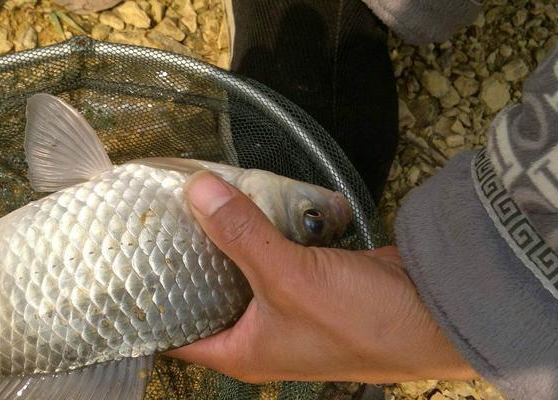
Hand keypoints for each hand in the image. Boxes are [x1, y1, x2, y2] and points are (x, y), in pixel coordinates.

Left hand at [166, 171, 476, 383]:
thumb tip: (195, 191)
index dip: (146, 306)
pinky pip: (272, 255)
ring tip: (190, 204)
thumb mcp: (289, 278)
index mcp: (241, 352)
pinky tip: (244, 202)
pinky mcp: (310, 282)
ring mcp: (285, 308)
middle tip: (154, 222)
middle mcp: (258, 334)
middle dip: (183, 261)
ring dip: (224, 241)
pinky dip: (260, 233)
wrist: (436, 314)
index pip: (175, 335)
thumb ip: (240, 234)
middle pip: (205, 296)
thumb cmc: (361, 322)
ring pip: (240, 271)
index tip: (122, 268)